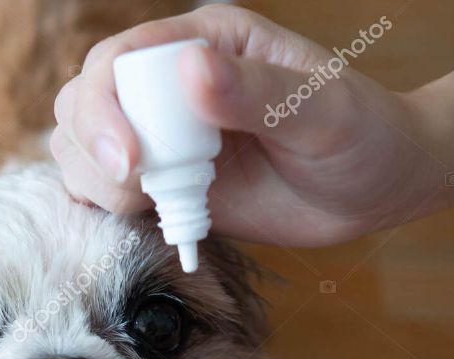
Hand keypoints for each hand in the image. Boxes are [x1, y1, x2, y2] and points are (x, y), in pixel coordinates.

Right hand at [51, 4, 441, 246]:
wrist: (375, 188)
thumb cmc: (362, 137)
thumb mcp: (322, 112)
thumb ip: (258, 91)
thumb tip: (192, 68)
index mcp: (205, 43)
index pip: (118, 59)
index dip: (105, 109)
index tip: (130, 162)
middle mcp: (168, 84)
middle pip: (82, 101)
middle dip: (95, 151)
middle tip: (141, 192)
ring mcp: (159, 134)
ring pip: (78, 147)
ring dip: (97, 184)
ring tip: (156, 205)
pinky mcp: (160, 180)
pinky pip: (98, 190)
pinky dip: (103, 210)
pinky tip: (149, 220)